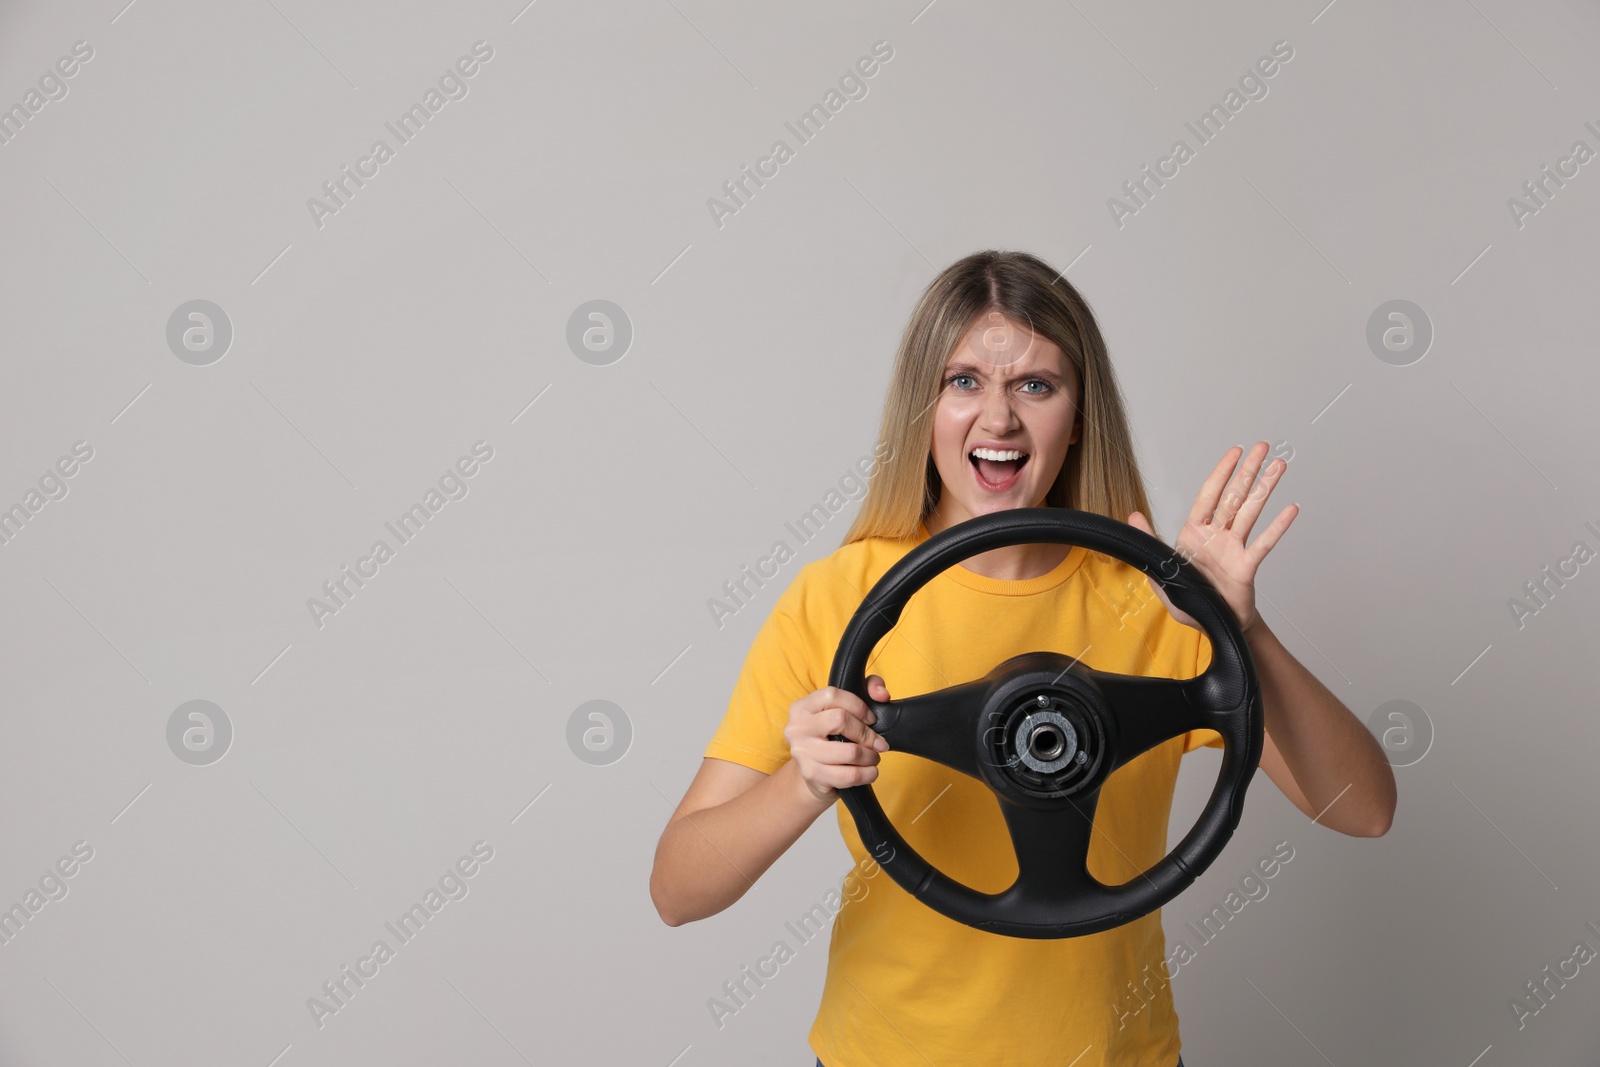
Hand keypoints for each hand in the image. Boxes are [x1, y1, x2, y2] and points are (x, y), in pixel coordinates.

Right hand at [783, 676, 891, 802]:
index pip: (832, 695)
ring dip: (870, 756)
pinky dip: (867, 774)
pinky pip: (849, 775)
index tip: (871, 719)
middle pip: (840, 720)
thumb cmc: (831, 737)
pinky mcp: (812, 775)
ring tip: (873, 757)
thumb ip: (867, 689)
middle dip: (866, 733)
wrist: (813, 773)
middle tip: (878, 743)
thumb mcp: (843, 709)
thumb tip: (881, 694)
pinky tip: (870, 771)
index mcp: (802, 707)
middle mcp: (797, 728)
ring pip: (850, 752)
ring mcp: (802, 753)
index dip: (858, 705)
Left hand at [1126, 442, 1297, 634]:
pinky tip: (1291, 509)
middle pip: (1234, 497)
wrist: (1213, 626)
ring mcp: (1234, 548)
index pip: (1208, 496)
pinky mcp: (1247, 565)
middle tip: (1263, 447)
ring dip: (1266, 489)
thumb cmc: (1190, 601)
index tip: (1234, 452)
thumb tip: (1133, 516)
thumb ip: (1150, 542)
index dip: (1221, 473)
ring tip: (1280, 467)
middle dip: (1248, 471)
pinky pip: (1264, 543)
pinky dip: (1278, 526)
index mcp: (1193, 534)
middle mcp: (1216, 536)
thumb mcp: (1162, 572)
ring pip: (1251, 512)